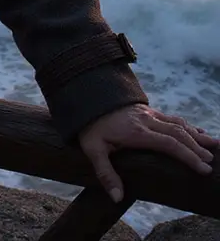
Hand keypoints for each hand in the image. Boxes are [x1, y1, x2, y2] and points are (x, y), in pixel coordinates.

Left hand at [78, 104, 217, 201]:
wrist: (84, 94)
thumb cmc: (89, 125)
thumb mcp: (91, 148)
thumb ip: (105, 172)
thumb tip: (117, 197)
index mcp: (137, 132)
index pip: (169, 143)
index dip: (188, 156)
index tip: (203, 168)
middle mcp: (146, 120)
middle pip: (178, 133)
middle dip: (197, 148)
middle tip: (212, 162)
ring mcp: (147, 113)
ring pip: (177, 123)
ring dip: (196, 134)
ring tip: (215, 145)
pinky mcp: (146, 110)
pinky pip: (171, 117)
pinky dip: (187, 125)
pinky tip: (196, 131)